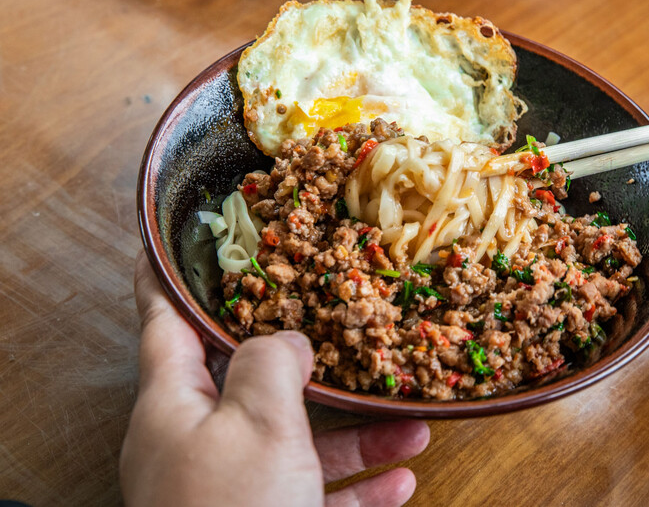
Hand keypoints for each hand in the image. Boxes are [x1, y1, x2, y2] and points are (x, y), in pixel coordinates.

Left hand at [121, 252, 429, 506]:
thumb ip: (269, 362)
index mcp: (174, 407)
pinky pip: (315, 496)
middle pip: (252, 384)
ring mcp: (231, 492)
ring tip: (407, 418)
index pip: (165, 323)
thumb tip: (287, 341)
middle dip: (306, 363)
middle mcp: (198, 446)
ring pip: (297, 445)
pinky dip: (357, 487)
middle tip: (336, 325)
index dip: (172, 279)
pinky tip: (400, 479)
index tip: (177, 244)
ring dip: (355, 433)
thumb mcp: (257, 422)